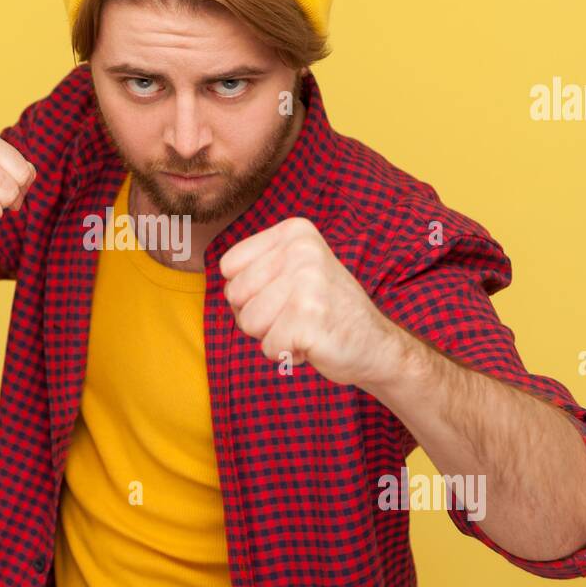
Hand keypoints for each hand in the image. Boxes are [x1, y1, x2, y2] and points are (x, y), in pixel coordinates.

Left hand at [219, 217, 403, 387]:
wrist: (376, 345)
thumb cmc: (326, 310)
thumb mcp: (294, 269)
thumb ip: (257, 265)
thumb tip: (209, 267)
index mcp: (295, 232)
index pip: (229, 266)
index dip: (248, 292)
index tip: (283, 294)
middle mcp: (301, 250)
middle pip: (235, 295)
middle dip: (258, 316)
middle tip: (296, 315)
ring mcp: (307, 283)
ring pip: (248, 323)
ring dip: (272, 336)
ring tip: (304, 327)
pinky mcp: (309, 318)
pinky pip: (268, 347)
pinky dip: (287, 354)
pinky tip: (313, 343)